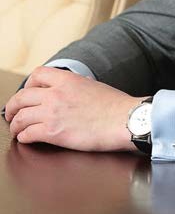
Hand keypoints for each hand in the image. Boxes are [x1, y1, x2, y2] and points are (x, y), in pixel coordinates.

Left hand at [4, 66, 143, 151]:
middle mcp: (56, 94)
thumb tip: (71, 91)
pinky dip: (24, 138)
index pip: (37, 75)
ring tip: (17, 130)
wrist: (124, 120)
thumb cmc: (115, 106)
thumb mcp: (93, 85)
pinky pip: (27, 134)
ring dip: (15, 125)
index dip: (28, 85)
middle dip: (12, 107)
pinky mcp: (53, 133)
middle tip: (11, 114)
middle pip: (21, 97)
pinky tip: (28, 139)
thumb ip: (76, 86)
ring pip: (20, 117)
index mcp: (67, 80)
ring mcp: (53, 113)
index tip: (27, 93)